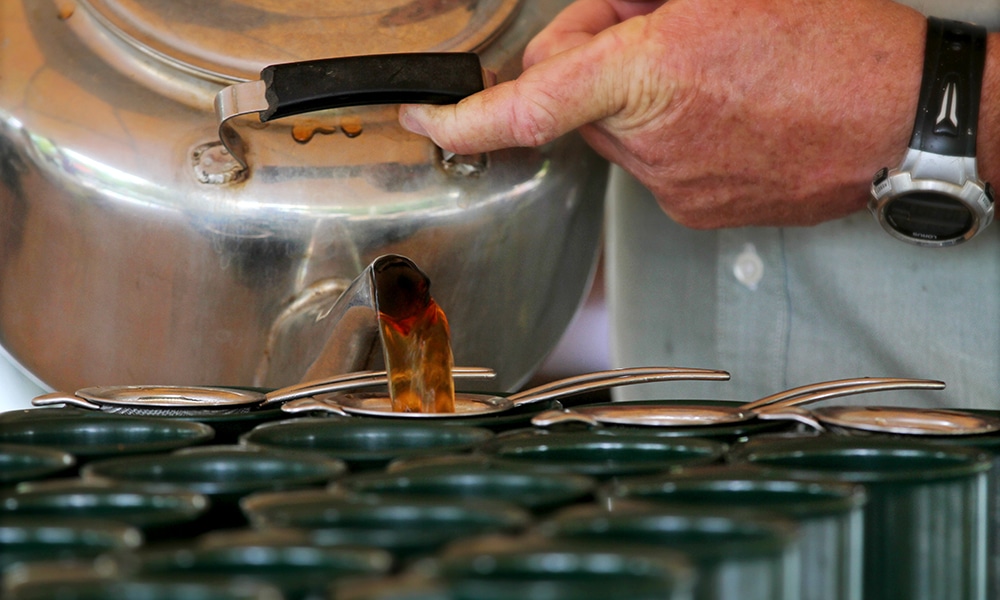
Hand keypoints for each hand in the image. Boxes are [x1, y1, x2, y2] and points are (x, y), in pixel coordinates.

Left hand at [398, 0, 927, 227]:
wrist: (903, 115)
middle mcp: (650, 143)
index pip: (529, 105)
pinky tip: (720, 112)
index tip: (426, 118)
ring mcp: (671, 186)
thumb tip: (591, 28)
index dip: (462, 117)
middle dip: (593, 63)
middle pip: (574, 101)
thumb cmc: (833, 44)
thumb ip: (636, 6)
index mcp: (649, 75)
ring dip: (634, 100)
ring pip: (613, 134)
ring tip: (706, 72)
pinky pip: (650, 165)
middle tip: (655, 27)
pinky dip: (665, 136)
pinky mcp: (694, 212)